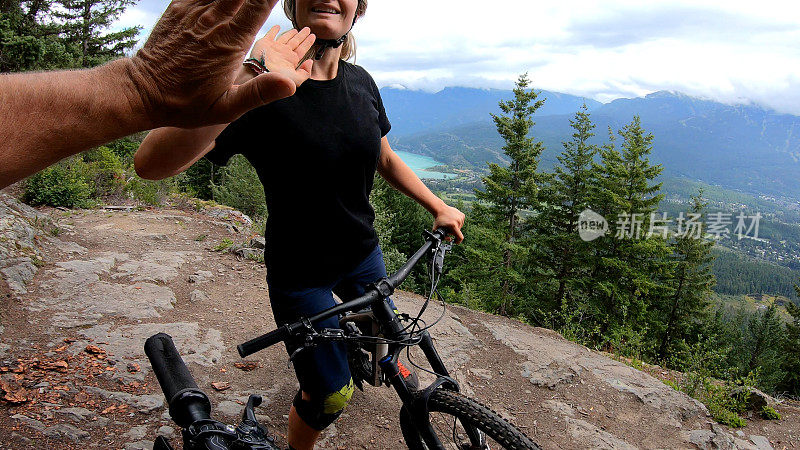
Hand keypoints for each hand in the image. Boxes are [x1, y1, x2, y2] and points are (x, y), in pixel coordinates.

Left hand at [127, 0, 297, 127]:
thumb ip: (259, 93)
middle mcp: (213, 21)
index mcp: (231, 43)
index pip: (259, 5)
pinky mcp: (179, 7)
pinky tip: (223, 4)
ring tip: (245, 3)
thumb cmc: (187, 103)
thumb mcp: (226, 108)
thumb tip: (290, 83)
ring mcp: (194, 11)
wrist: (144, 91)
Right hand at [251, 26, 315, 86]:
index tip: (313, 36)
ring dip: (290, 33)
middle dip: (301, 36)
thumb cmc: (278, 79)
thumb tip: (310, 62)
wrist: (260, 75)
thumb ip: (305, 72)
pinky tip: (277, 27)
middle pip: (295, 42)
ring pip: (285, 38)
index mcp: (291, 60)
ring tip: (295, 30)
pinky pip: (270, 34)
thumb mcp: (296, 79)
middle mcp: (284, 53)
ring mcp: (274, 48)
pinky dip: (274, 30)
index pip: (302, 49)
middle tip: (307, 29)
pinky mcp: (264, 43)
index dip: (308, 42)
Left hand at [433, 205, 465, 243]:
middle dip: (454, 232)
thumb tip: (450, 239)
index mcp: (453, 225)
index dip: (458, 241)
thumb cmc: (438, 219)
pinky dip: (458, 222)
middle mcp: (458, 221)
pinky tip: (453, 220)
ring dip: (456, 227)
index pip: (460, 237)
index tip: (456, 242)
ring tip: (450, 224)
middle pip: (458, 232)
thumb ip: (443, 236)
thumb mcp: (437, 229)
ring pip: (460, 227)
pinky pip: (461, 222)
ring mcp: (461, 217)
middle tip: (448, 229)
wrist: (440, 209)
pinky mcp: (462, 215)